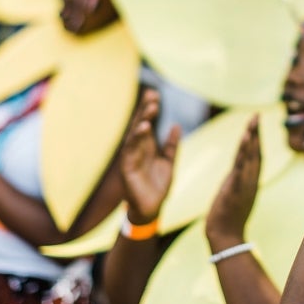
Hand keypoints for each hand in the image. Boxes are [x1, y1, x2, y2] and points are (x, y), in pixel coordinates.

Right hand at [118, 88, 179, 223]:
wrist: (152, 209)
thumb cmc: (158, 186)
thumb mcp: (169, 162)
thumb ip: (171, 145)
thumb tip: (176, 125)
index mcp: (147, 146)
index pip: (147, 123)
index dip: (150, 109)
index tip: (156, 94)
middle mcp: (137, 149)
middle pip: (140, 125)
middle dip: (146, 110)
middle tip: (153, 95)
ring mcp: (131, 157)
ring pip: (135, 134)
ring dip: (142, 119)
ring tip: (151, 107)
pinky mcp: (127, 167)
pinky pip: (131, 150)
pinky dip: (136, 138)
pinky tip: (144, 127)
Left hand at [206, 115, 259, 249]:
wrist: (225, 238)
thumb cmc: (227, 218)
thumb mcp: (235, 195)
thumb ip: (238, 181)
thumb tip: (238, 171)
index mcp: (250, 182)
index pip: (256, 156)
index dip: (257, 139)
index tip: (255, 123)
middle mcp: (250, 181)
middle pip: (256, 152)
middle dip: (256, 133)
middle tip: (256, 114)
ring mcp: (245, 185)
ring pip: (250, 157)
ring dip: (252, 138)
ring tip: (252, 121)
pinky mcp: (236, 189)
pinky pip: (241, 166)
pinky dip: (244, 151)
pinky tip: (245, 139)